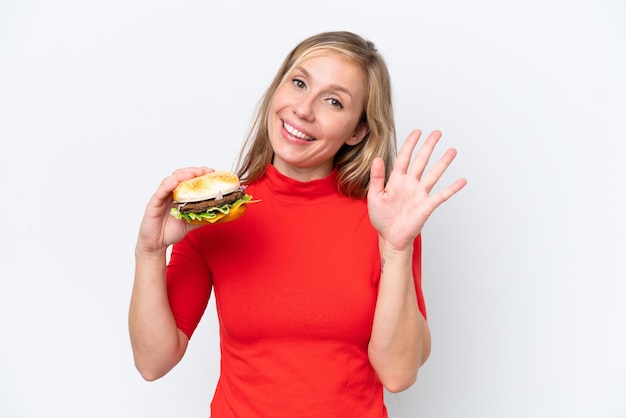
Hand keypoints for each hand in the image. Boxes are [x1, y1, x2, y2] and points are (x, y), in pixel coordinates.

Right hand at [136, 167, 213, 253]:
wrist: (157, 244)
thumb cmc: (171, 231)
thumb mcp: (192, 222)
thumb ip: (203, 216)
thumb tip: (220, 212)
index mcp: (179, 196)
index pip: (188, 179)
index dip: (199, 174)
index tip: (211, 172)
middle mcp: (170, 193)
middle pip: (180, 175)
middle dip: (194, 171)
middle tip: (206, 171)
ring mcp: (161, 197)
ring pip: (171, 180)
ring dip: (183, 175)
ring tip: (195, 173)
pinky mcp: (153, 204)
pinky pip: (161, 192)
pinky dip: (169, 185)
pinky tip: (176, 181)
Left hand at [367, 129, 466, 250]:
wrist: (390, 237)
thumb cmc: (381, 218)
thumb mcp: (374, 196)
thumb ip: (376, 177)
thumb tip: (377, 159)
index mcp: (396, 179)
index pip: (404, 157)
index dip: (410, 143)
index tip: (417, 132)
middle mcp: (410, 184)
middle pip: (421, 161)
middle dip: (429, 146)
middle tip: (437, 133)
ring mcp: (420, 193)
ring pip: (433, 174)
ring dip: (443, 162)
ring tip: (452, 151)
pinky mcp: (427, 205)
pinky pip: (441, 195)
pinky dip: (452, 188)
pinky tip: (462, 180)